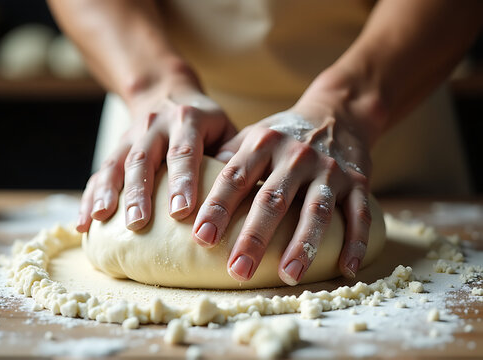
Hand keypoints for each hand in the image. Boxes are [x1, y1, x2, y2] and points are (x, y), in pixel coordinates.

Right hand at [77, 73, 236, 231]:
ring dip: (108, 192)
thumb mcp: (224, 128)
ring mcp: (131, 135)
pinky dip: (90, 197)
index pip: (184, 151)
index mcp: (188, 120)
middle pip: (144, 158)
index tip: (181, 212)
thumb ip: (230, 155)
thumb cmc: (206, 124)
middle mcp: (155, 124)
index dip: (182, 181)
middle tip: (138, 224)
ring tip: (102, 219)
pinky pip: (100, 172)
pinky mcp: (117, 147)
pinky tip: (85, 223)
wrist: (168, 93)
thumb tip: (235, 195)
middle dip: (139, 192)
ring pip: (117, 163)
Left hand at [192, 95, 372, 284]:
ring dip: (303, 245)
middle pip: (272, 199)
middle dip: (254, 237)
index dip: (217, 208)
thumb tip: (191, 191)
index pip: (235, 178)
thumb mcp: (253, 135)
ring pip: (316, 210)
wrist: (336, 113)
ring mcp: (329, 169)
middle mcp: (296, 156)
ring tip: (288, 275)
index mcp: (263, 143)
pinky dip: (356, 242)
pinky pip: (360, 215)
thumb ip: (226, 160)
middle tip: (238, 270)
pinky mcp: (358, 182)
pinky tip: (347, 268)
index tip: (201, 238)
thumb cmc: (283, 135)